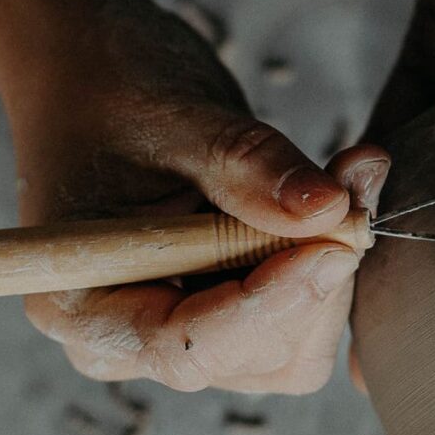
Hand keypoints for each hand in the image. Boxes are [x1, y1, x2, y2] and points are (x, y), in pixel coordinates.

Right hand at [5, 0, 389, 393]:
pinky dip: (332, 254)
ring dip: (332, 264)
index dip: (268, 307)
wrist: (95, 78)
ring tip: (346, 176)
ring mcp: (184, 333)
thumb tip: (328, 210)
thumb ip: (249, 167)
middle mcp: (131, 341)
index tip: (331, 243)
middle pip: (254, 356)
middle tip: (349, 186)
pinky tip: (340, 190)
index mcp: (84, 307)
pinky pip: (304, 315)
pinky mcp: (229, 314)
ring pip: (292, 346)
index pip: (190, 347)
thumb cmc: (108, 94)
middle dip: (313, 278)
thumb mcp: (178, 118)